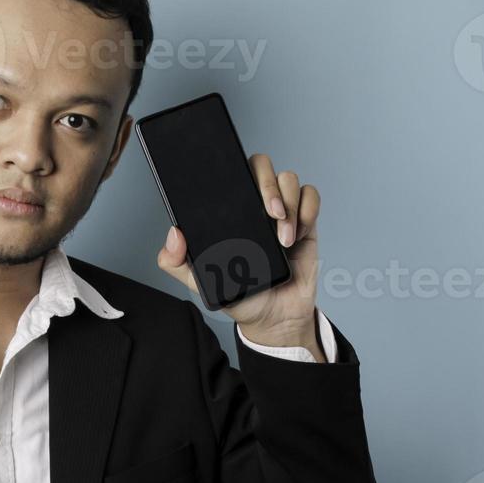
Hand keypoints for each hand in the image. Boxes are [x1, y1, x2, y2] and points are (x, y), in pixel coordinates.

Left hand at [156, 155, 319, 347]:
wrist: (274, 318)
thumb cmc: (240, 296)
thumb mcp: (200, 281)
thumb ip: (175, 263)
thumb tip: (173, 234)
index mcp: (228, 212)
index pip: (230, 171)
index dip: (236, 167)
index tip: (241, 192)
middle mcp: (253, 204)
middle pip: (262, 165)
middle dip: (269, 185)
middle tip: (271, 214)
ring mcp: (280, 210)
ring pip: (289, 178)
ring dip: (290, 204)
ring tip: (283, 239)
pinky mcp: (304, 220)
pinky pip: (310, 195)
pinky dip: (308, 210)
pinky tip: (298, 233)